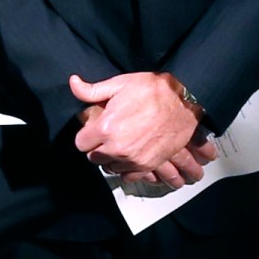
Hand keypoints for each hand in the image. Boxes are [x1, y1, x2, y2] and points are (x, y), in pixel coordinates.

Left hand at [69, 71, 206, 189]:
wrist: (185, 103)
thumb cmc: (154, 91)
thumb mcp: (121, 83)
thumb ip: (93, 90)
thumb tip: (73, 83)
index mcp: (105, 127)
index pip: (81, 143)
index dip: (87, 135)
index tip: (94, 130)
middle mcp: (117, 148)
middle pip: (94, 158)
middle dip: (98, 147)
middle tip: (108, 135)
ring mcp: (133, 159)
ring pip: (110, 168)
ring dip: (112, 158)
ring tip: (121, 143)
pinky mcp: (148, 165)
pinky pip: (128, 176)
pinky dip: (127, 168)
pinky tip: (131, 155)